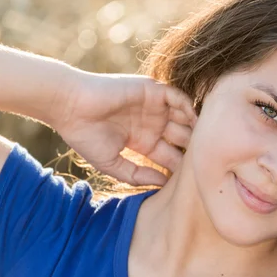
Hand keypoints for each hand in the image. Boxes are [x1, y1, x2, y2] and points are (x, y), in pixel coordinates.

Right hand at [53, 70, 196, 185]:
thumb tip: (163, 185)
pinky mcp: (152, 91)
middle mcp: (152, 124)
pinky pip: (178, 98)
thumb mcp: (112, 164)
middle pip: (182, 138)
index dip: (182, 167)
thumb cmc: (85, 135)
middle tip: (206, 158)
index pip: (171, 156)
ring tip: (205, 139)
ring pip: (184, 117)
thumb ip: (136, 175)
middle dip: (194, 148)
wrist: (70, 106)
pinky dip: (188, 107)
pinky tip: (193, 121)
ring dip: (195, 127)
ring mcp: (154, 108)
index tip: (193, 179)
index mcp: (144, 142)